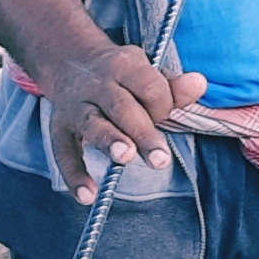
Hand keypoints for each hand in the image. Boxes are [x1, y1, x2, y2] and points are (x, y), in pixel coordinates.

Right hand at [36, 41, 209, 201]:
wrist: (70, 62)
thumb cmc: (121, 75)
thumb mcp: (146, 72)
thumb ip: (173, 86)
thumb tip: (200, 83)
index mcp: (124, 67)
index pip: (149, 87)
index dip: (163, 105)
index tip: (164, 115)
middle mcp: (97, 85)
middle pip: (122, 108)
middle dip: (142, 133)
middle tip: (160, 159)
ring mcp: (75, 106)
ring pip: (93, 124)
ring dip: (109, 141)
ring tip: (124, 157)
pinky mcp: (59, 127)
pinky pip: (64, 152)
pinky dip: (74, 174)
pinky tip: (88, 196)